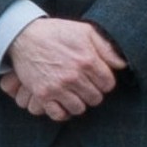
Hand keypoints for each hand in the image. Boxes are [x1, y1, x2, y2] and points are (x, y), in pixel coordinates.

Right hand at [3, 17, 117, 118]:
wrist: (24, 36)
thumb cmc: (57, 33)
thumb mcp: (86, 32)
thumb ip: (106, 48)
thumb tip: (122, 64)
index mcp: (88, 60)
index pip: (108, 84)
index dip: (105, 83)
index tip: (98, 80)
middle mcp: (74, 76)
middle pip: (95, 98)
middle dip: (93, 93)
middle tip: (86, 87)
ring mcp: (58, 86)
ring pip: (79, 108)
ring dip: (79, 103)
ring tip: (75, 95)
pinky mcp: (42, 94)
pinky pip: (58, 114)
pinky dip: (62, 112)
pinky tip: (63, 104)